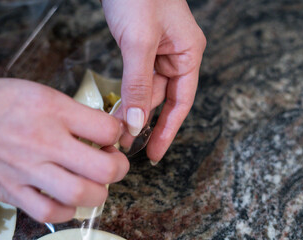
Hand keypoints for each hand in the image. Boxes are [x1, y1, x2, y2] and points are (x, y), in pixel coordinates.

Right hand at [0, 77, 128, 222]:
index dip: (117, 135)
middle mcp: (44, 142)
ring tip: (95, 184)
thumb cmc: (6, 102)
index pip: (106, 130)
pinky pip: (48, 212)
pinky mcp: (12, 190)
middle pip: (102, 169)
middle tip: (114, 164)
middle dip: (118, 169)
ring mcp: (27, 169)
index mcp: (55, 112)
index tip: (112, 138)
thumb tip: (106, 132)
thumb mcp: (45, 95)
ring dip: (98, 194)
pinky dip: (67, 210)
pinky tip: (69, 199)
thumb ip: (77, 114)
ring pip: (79, 194)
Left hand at [102, 0, 205, 162]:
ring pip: (146, 90)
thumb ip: (138, 84)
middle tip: (126, 144)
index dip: (168, 130)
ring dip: (131, 109)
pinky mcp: (140, 48)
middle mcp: (175, 56)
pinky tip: (115, 108)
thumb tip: (136, 123)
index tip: (155, 153)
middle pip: (162, 99)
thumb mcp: (139, 41)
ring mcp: (157, 53)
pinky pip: (135, 78)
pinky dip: (125, 93)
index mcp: (187, 54)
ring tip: (115, 130)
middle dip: (144, 121)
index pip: (181, 102)